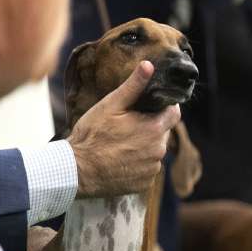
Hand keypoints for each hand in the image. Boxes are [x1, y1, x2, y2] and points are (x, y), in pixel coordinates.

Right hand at [67, 61, 181, 199]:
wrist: (77, 171)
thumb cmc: (91, 136)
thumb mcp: (110, 105)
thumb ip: (133, 86)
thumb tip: (149, 65)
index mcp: (154, 129)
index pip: (174, 114)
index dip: (164, 108)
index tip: (151, 108)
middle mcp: (158, 151)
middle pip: (162, 133)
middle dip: (150, 128)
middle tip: (127, 126)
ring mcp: (151, 170)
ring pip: (154, 152)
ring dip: (144, 147)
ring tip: (121, 145)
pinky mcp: (143, 184)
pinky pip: (146, 170)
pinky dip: (137, 165)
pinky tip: (120, 161)